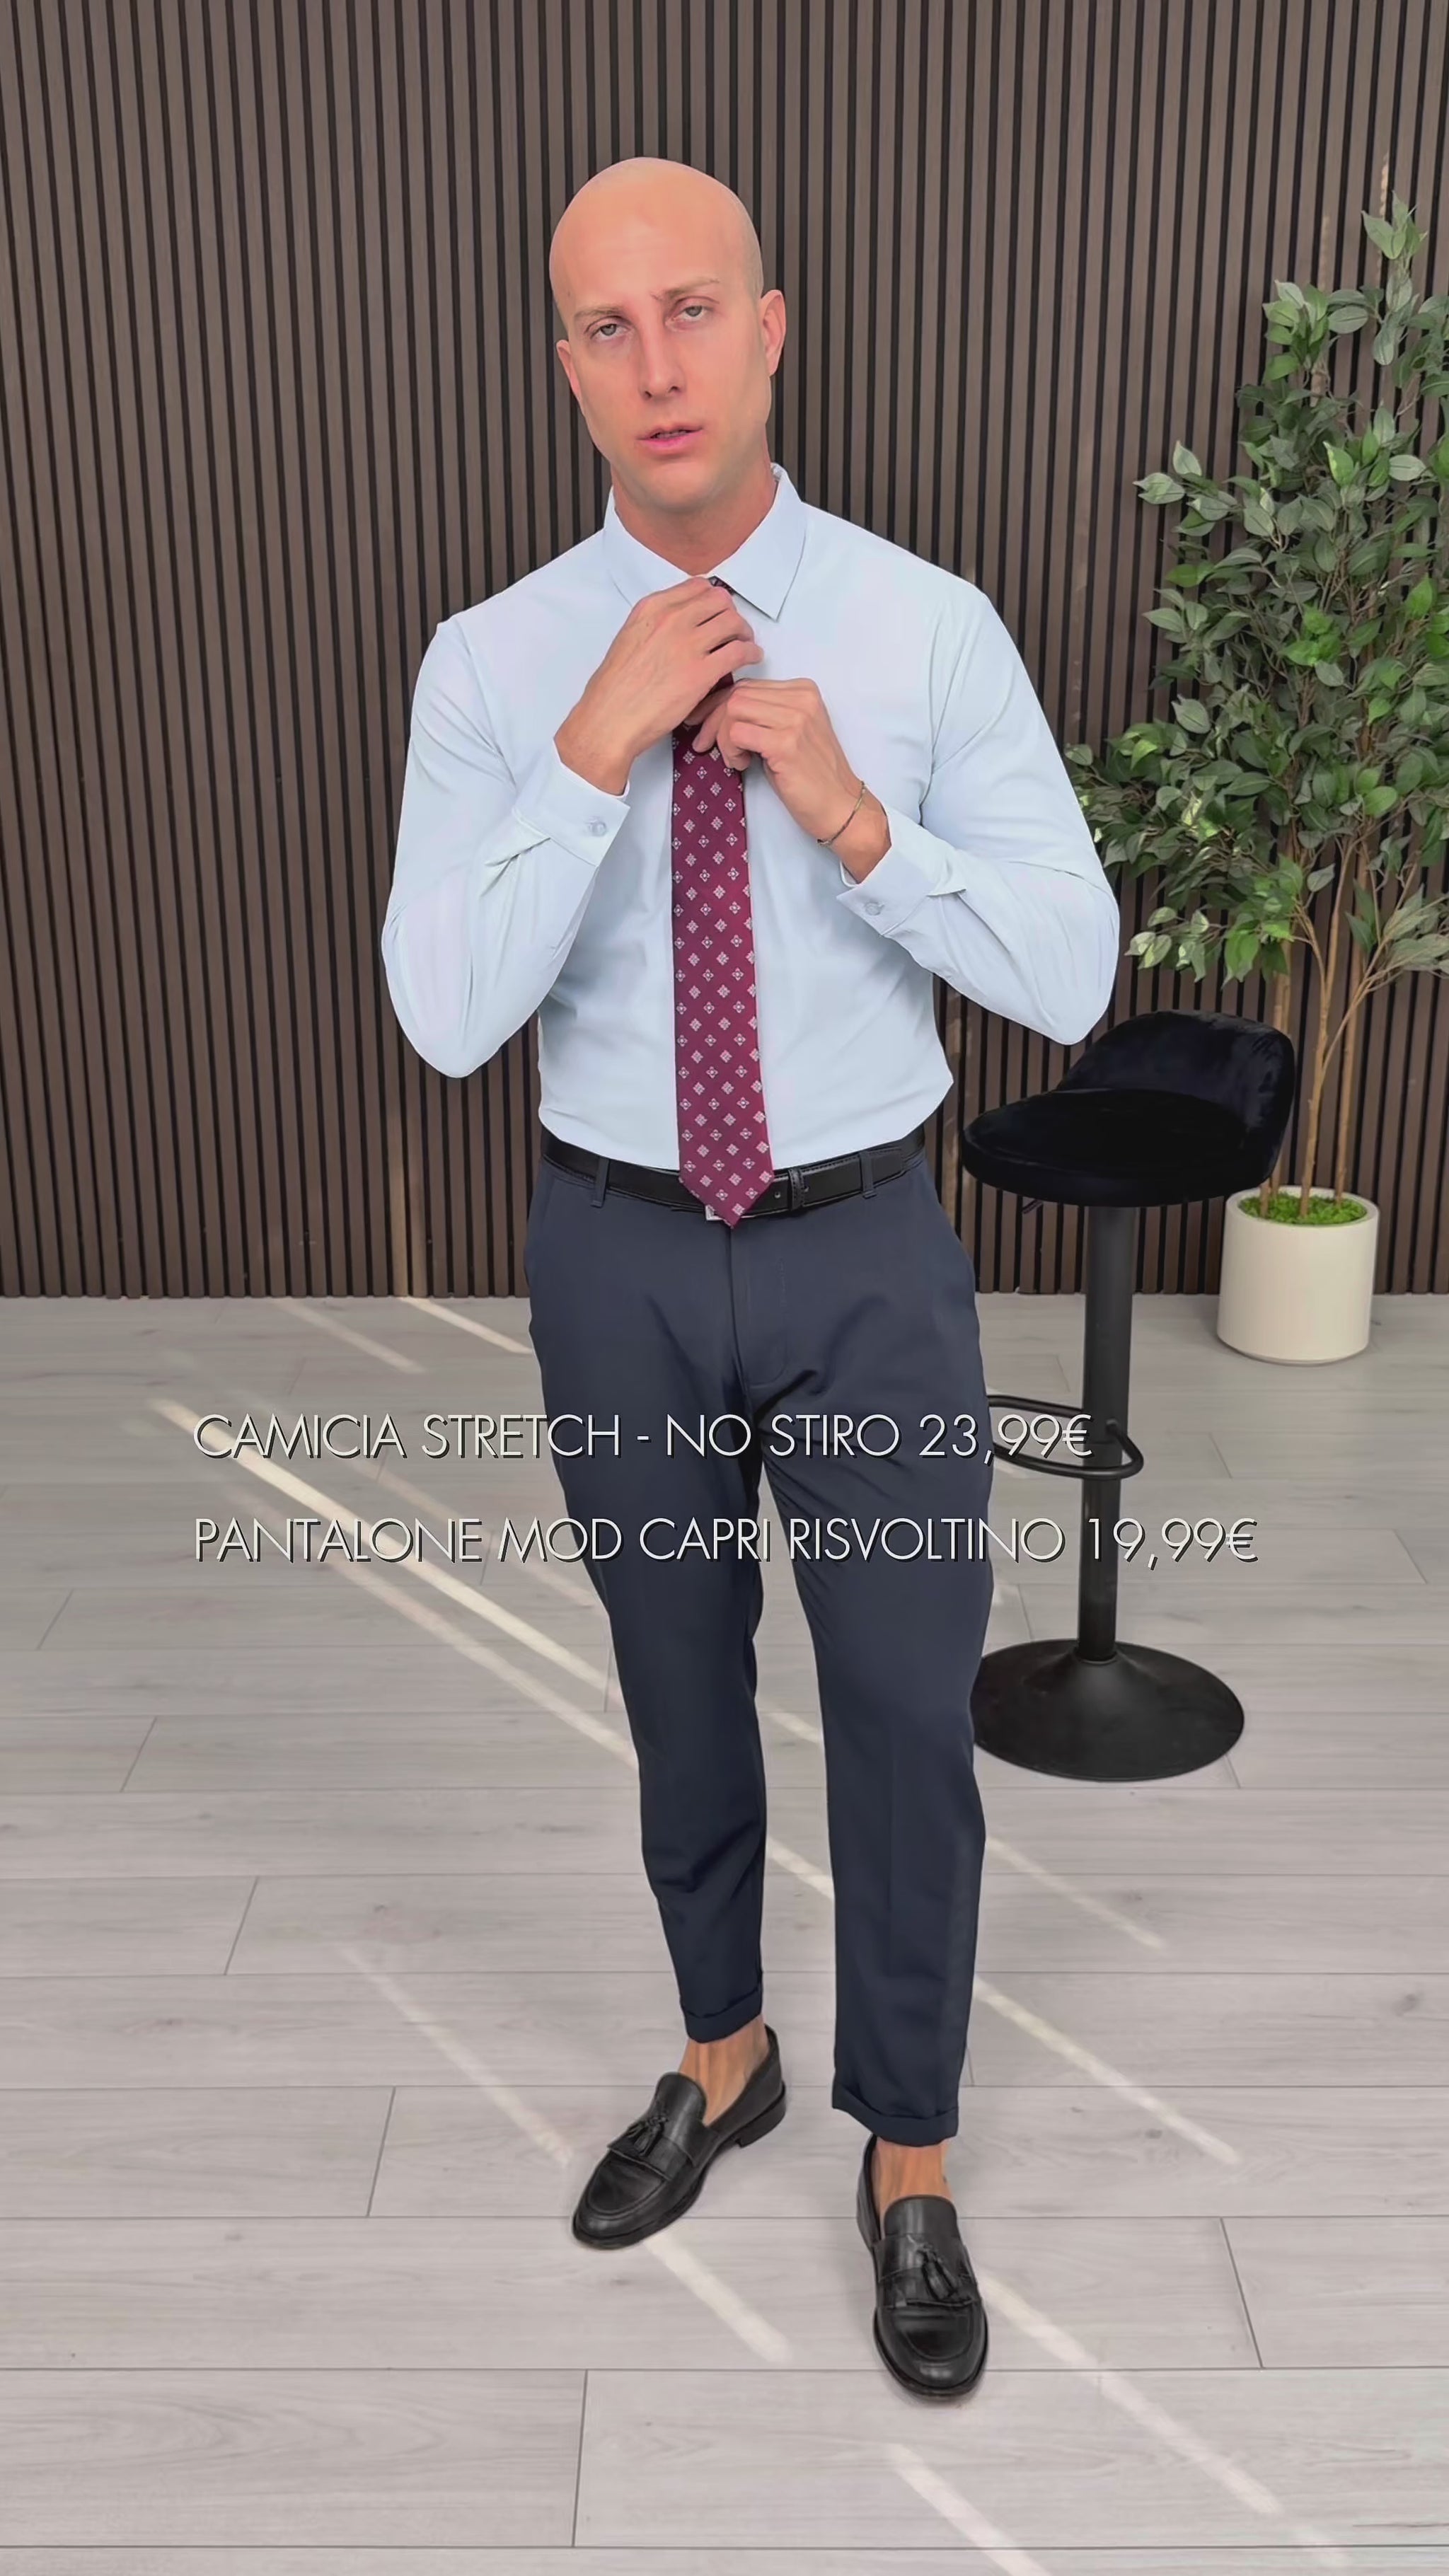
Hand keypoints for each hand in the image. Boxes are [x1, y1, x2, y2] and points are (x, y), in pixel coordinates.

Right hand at [558, 577, 763, 790]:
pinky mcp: (702, 672)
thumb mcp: (629, 639)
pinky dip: (751, 653)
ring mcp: (688, 644)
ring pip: (733, 622)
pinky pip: (739, 651)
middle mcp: (672, 619)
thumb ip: (655, 626)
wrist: (610, 718)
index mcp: (652, 608)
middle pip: (719, 601)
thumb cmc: (614, 689)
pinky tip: (752, 659)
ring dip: (744, 632)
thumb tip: (678, 627)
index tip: (717, 614)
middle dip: (731, 614)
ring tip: (746, 644)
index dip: (713, 600)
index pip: (697, 587)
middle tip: (735, 631)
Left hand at [690, 677, 869, 845]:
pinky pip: (737, 733)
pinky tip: (742, 765)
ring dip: (723, 737)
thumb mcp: (787, 733)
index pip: (747, 685)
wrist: (839, 806)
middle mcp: (802, 698)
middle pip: (737, 694)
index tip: (703, 724)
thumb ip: (763, 714)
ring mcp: (795, 718)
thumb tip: (717, 709)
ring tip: (735, 759)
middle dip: (713, 720)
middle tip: (705, 745)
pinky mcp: (786, 743)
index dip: (718, 704)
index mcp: (803, 690)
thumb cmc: (810, 776)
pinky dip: (730, 750)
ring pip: (733, 710)